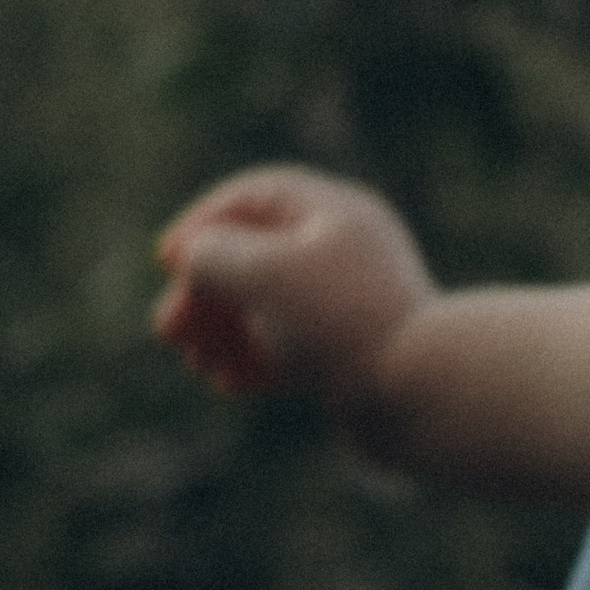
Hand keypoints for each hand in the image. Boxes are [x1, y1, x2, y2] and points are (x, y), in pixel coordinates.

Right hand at [150, 169, 431, 423]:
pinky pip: (296, 345)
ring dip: (224, 330)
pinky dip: (257, 359)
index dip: (203, 222)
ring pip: (273, 306)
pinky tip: (229, 384)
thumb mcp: (263, 274)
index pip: (257, 196)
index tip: (166, 261)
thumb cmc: (342, 323)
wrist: (424, 393)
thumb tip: (197, 255)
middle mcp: (347, 250)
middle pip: (258, 254)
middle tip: (167, 332)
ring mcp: (354, 303)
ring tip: (194, 363)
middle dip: (205, 291)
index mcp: (335, 212)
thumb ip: (216, 255)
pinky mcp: (359, 351)